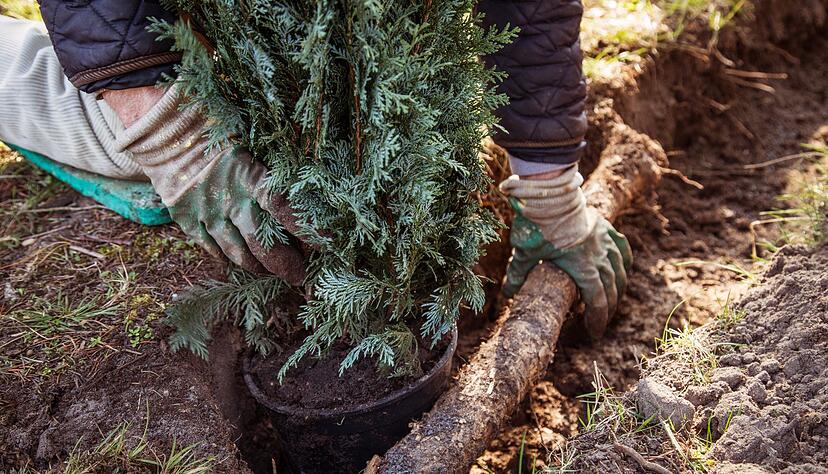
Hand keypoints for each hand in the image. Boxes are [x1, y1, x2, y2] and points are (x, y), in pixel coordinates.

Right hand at [115, 84, 305, 284]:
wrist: (168, 132)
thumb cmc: (221, 136)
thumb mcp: (252, 147)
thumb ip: (273, 175)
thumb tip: (306, 199)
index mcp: (250, 175)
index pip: (284, 206)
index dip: (306, 227)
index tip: (327, 243)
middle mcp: (230, 198)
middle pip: (263, 242)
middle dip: (286, 263)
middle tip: (301, 275)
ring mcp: (207, 212)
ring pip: (238, 252)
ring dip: (259, 267)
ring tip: (272, 273)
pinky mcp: (188, 219)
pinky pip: (211, 249)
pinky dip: (228, 259)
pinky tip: (240, 264)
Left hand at [499, 164, 631, 338]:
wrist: (551, 195)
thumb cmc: (537, 226)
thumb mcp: (523, 254)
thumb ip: (517, 274)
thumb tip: (507, 293)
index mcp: (583, 269)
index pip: (598, 302)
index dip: (598, 321)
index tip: (594, 333)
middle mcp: (600, 258)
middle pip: (612, 290)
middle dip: (608, 308)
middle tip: (601, 320)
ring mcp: (605, 242)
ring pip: (620, 271)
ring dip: (618, 289)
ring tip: (613, 300)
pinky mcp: (605, 228)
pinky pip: (622, 249)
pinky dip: (624, 262)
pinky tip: (623, 269)